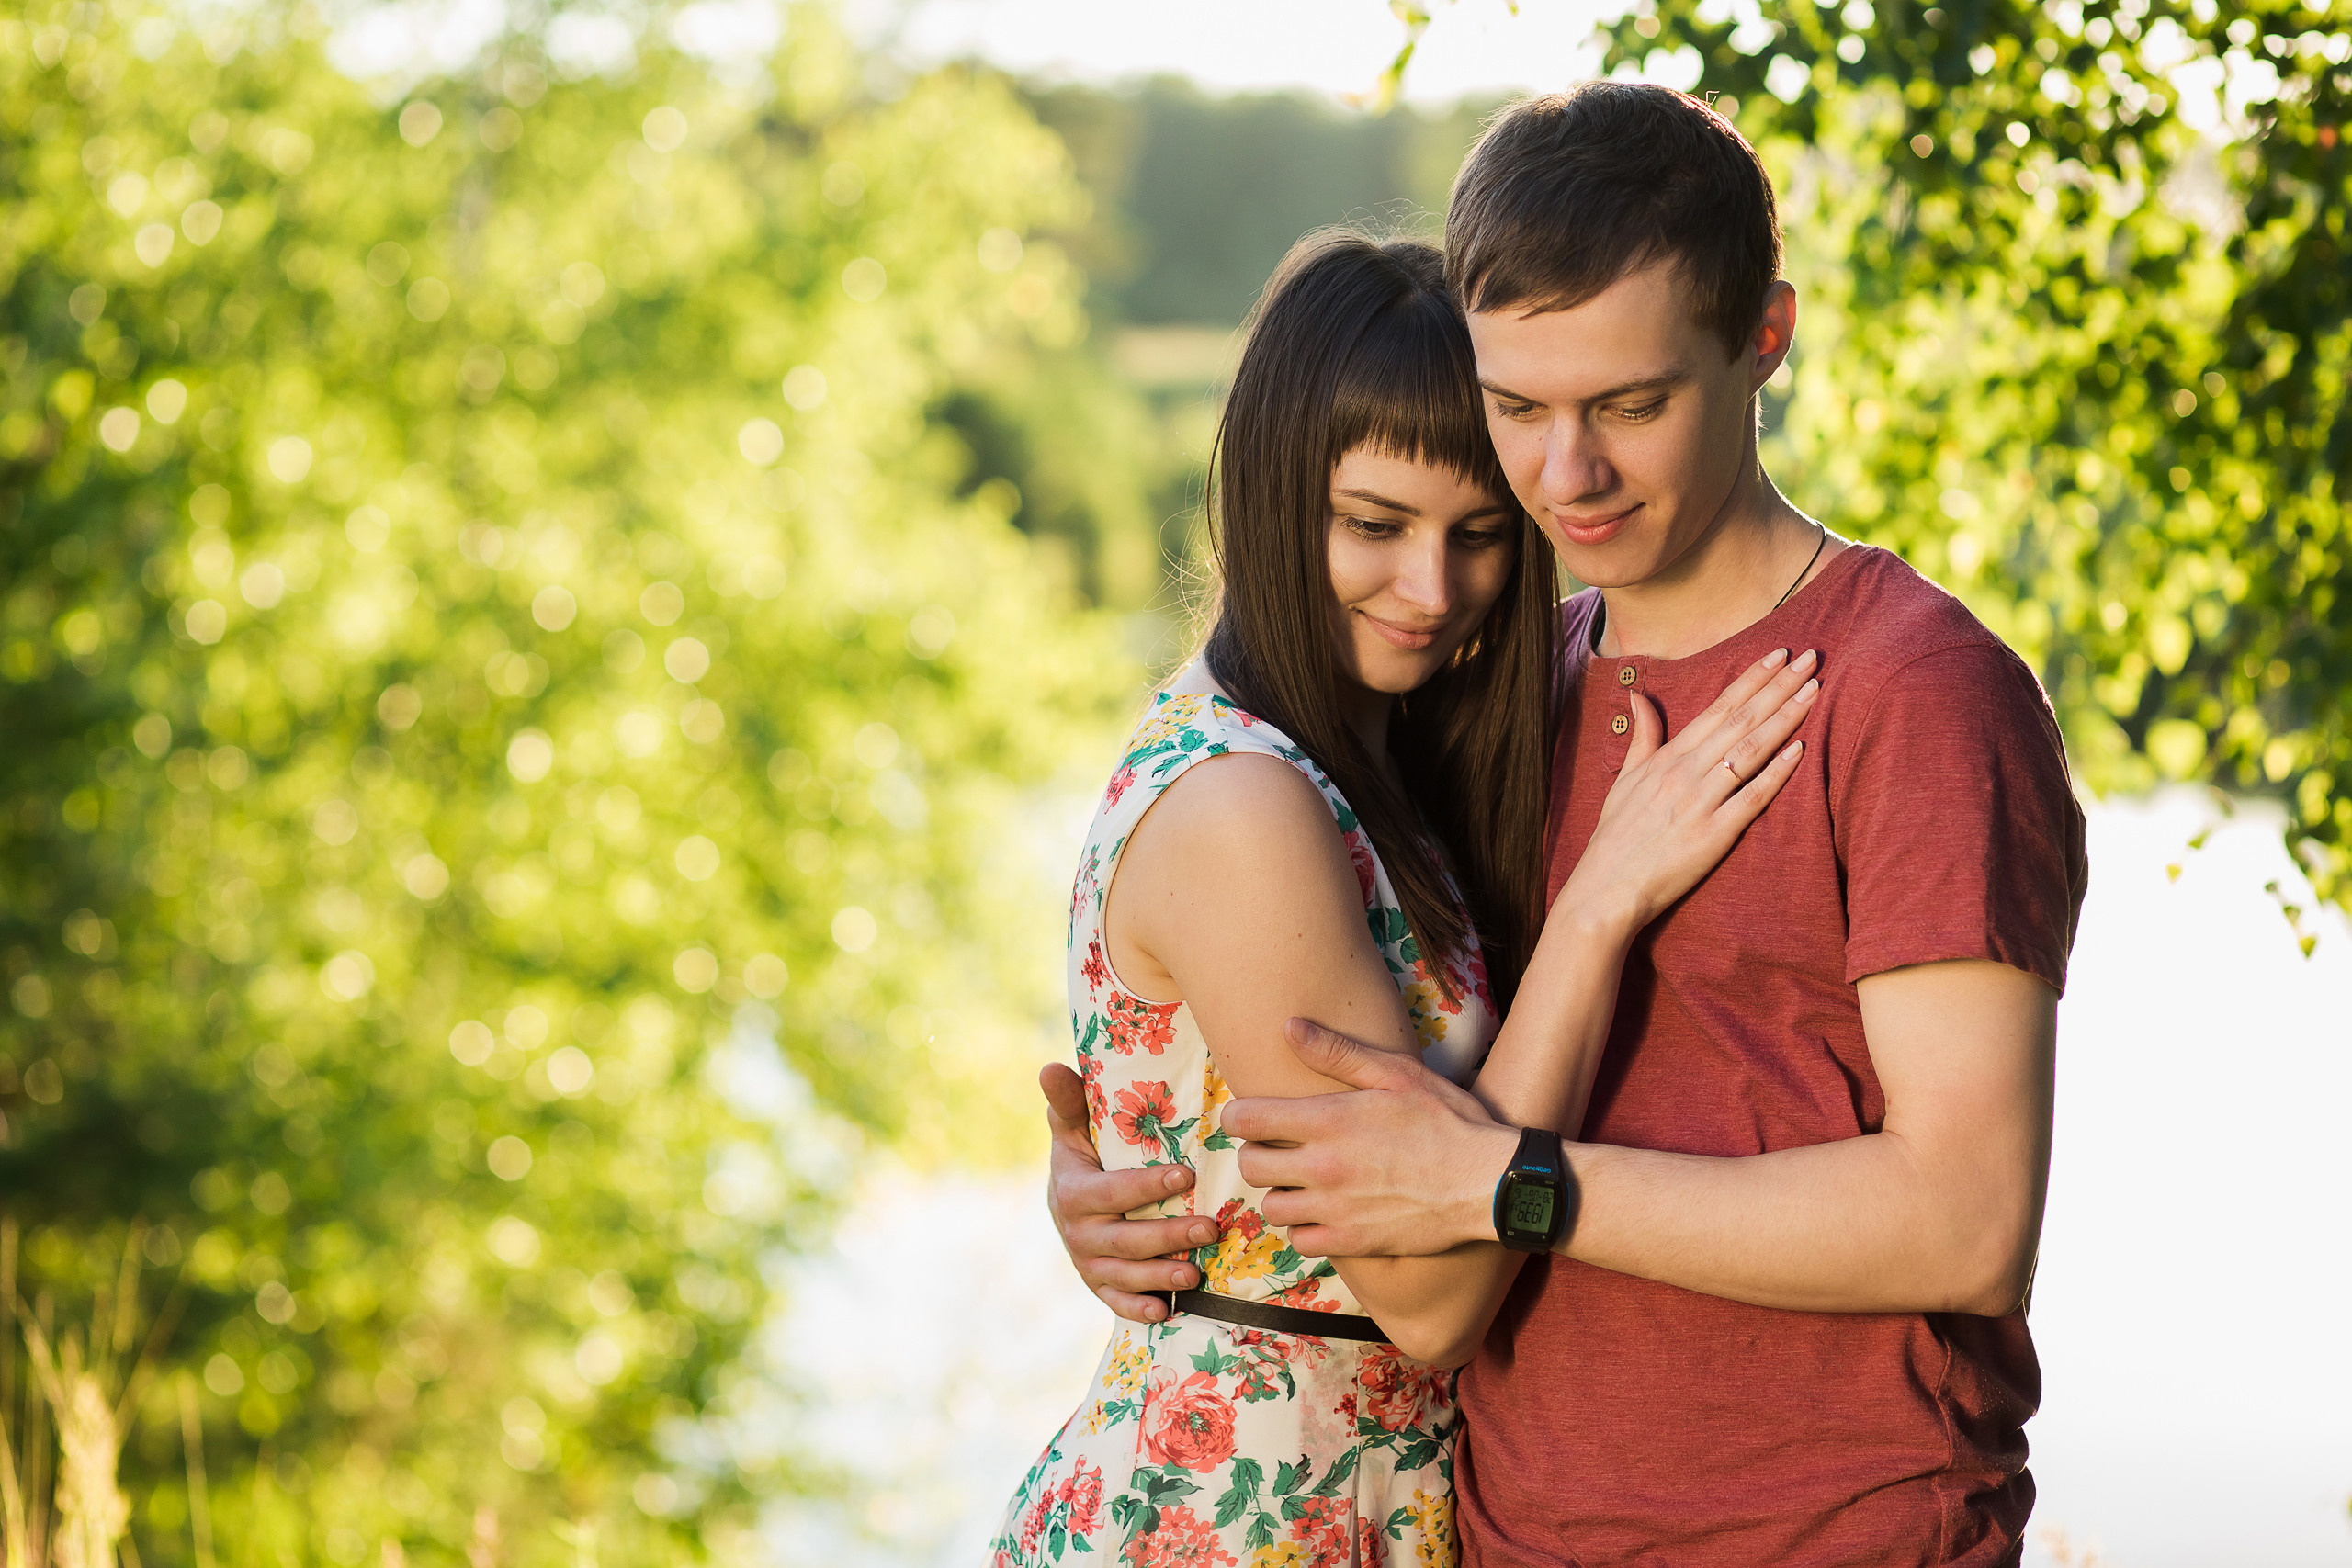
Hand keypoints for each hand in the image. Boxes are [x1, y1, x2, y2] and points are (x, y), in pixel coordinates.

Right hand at [1040, 1063, 1219, 1321]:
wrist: (1069, 1197)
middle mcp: (1077, 1232)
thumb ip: (1070, 1101)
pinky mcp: (1099, 1284)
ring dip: (1161, 1276)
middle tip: (1210, 1227)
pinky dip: (1138, 1309)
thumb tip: (1050, 1065)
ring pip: (1124, 1274)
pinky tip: (1166, 1311)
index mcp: (1073, 1191)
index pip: (1111, 1192)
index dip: (1146, 1186)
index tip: (1185, 1174)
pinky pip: (1116, 1302)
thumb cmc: (1085, 1153)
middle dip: (1168, 1235)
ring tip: (1197, 1272)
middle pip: (1124, 1240)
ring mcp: (1087, 1262)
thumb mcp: (1074, 1127)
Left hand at [1224, 1020, 1519, 1257]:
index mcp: (1327, 1121)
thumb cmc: (1449, 1121)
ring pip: (1271, 1207)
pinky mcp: (1352, 1243)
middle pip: (1249, 1166)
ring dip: (1280, 1193)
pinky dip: (1305, 1228)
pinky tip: (1324, 1212)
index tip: (1251, 1116)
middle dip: (1256, 1153)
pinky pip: (1300, 1242)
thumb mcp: (1397, 1073)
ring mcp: (1335, 1209)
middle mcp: (1322, 1167)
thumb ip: (1337, 1052)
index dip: (1238, 1116)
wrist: (1489, 1183)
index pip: (1245, 1119)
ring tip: (1302, 1182)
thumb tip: (1289, 1026)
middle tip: (1278, 1148)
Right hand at [1558, 646, 1817, 932]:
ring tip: (1814, 690)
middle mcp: (1686, 773)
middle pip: (1741, 720)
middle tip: (1811, 658)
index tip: (1778, 655)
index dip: (1751, 679)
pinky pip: (1751, 798)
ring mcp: (1701, 802)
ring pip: (1750, 751)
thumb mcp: (1624, 780)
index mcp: (1667, 758)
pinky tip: (1802, 749)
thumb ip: (1642, 737)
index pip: (1717, 708)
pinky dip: (1777, 773)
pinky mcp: (1713, 835)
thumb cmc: (1616, 837)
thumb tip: (1638, 695)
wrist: (1607, 888)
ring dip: (1785, 718)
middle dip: (1778, 686)